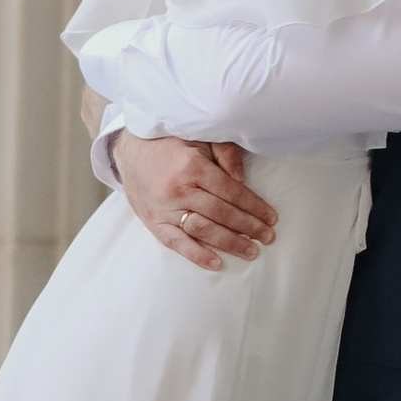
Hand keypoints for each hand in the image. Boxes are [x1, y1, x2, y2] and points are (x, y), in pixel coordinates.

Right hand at [115, 132, 275, 272]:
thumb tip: (243, 180)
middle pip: (221, 213)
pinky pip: (176, 243)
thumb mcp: (200, 137)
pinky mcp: (153, 222)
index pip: (231, 191)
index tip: (271, 218)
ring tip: (251, 251)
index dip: (254, 207)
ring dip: (230, 243)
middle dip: (248, 227)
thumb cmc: (170, 143)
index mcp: (192, 166)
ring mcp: (164, 208)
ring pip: (203, 230)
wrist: (129, 149)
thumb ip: (225, 153)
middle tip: (268, 237)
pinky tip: (216, 263)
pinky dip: (197, 255)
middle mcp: (178, 189)